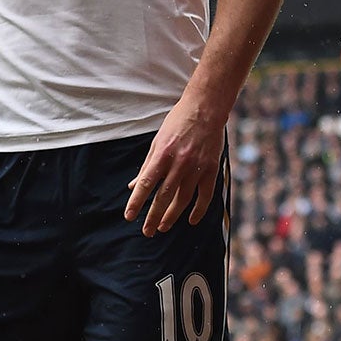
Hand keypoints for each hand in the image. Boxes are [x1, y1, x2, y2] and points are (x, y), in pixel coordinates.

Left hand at [125, 94, 224, 235]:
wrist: (206, 109)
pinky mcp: (211, 169)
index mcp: (162, 155)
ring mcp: (196, 167)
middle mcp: (178, 163)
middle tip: (147, 231)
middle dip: (153, 216)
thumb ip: (146, 165)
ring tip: (163, 227)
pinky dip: (199, 210)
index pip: (145, 183)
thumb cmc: (177, 123)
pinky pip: (205, 195)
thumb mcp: (157, 141)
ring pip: (183, 199)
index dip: (136, 202)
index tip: (129, 216)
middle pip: (163, 196)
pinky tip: (191, 220)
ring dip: (172, 216)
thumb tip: (133, 186)